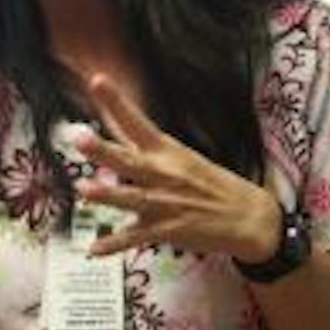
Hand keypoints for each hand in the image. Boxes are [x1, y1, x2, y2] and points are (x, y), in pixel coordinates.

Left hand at [73, 74, 281, 262]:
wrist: (249, 217)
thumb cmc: (215, 185)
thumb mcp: (184, 158)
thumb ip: (145, 148)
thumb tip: (114, 128)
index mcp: (167, 152)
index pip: (137, 122)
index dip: (116, 101)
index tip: (97, 80)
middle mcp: (163, 175)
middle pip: (128, 159)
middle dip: (104, 150)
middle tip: (80, 138)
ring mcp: (164, 204)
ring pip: (130, 197)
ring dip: (108, 194)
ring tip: (84, 189)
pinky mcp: (168, 230)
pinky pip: (135, 237)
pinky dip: (114, 244)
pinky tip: (94, 249)